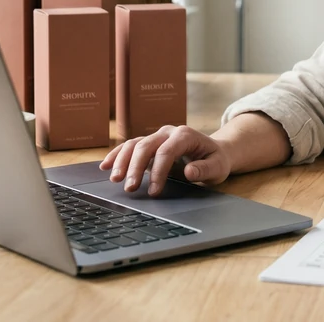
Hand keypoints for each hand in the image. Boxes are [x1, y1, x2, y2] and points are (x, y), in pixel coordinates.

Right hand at [98, 125, 232, 194]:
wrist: (215, 151)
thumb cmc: (216, 160)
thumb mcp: (218, 167)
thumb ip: (205, 169)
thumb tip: (189, 171)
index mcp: (185, 135)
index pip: (167, 151)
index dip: (158, 171)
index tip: (154, 191)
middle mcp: (168, 132)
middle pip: (146, 146)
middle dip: (136, 168)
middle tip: (130, 188)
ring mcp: (157, 136)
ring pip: (134, 144)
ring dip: (122, 161)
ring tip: (114, 179)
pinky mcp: (149, 144)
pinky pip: (129, 146)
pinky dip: (117, 155)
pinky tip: (105, 166)